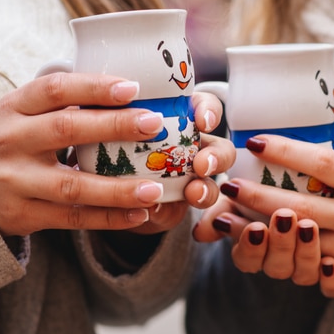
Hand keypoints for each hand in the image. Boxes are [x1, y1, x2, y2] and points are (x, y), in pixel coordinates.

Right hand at [0, 72, 179, 235]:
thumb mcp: (21, 112)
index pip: (54, 89)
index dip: (93, 87)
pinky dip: (108, 218)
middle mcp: (10, 141)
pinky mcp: (22, 215)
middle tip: (155, 124)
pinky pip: (72, 218)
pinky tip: (139, 214)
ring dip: (118, 189)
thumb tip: (130, 89)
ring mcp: (14, 181)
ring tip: (155, 188)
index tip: (132, 87)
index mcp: (13, 107)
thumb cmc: (10, 139)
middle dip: (114, 126)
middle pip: (65, 130)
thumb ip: (61, 101)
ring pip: (72, 185)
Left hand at [126, 91, 235, 234]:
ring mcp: (197, 176)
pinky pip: (214, 210)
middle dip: (216, 154)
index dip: (208, 111)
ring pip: (216, 181)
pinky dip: (210, 218)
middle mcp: (193, 146)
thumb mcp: (114, 163)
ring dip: (210, 186)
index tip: (203, 121)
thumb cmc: (117, 169)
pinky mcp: (196, 203)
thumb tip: (140, 188)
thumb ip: (125, 170)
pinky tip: (203, 227)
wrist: (122, 205)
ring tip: (194, 195)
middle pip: (219, 144)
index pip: (202, 106)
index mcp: (176, 120)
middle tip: (202, 165)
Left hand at [193, 135, 333, 296]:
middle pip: (303, 205)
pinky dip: (279, 256)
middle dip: (259, 196)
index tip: (254, 142)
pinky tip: (255, 249)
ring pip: (299, 240)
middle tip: (228, 186)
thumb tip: (281, 152)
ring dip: (258, 231)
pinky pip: (309, 267)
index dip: (287, 152)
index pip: (324, 163)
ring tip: (227, 219)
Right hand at [194, 202, 333, 297]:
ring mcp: (313, 266)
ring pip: (304, 274)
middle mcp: (284, 261)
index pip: (248, 258)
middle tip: (284, 216)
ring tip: (308, 225)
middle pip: (277, 266)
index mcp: (259, 248)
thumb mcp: (248, 198)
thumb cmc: (282, 191)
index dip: (250, 246)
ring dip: (304, 251)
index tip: (254, 227)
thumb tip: (200, 231)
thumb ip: (224, 210)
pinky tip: (332, 263)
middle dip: (279, 242)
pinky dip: (331, 279)